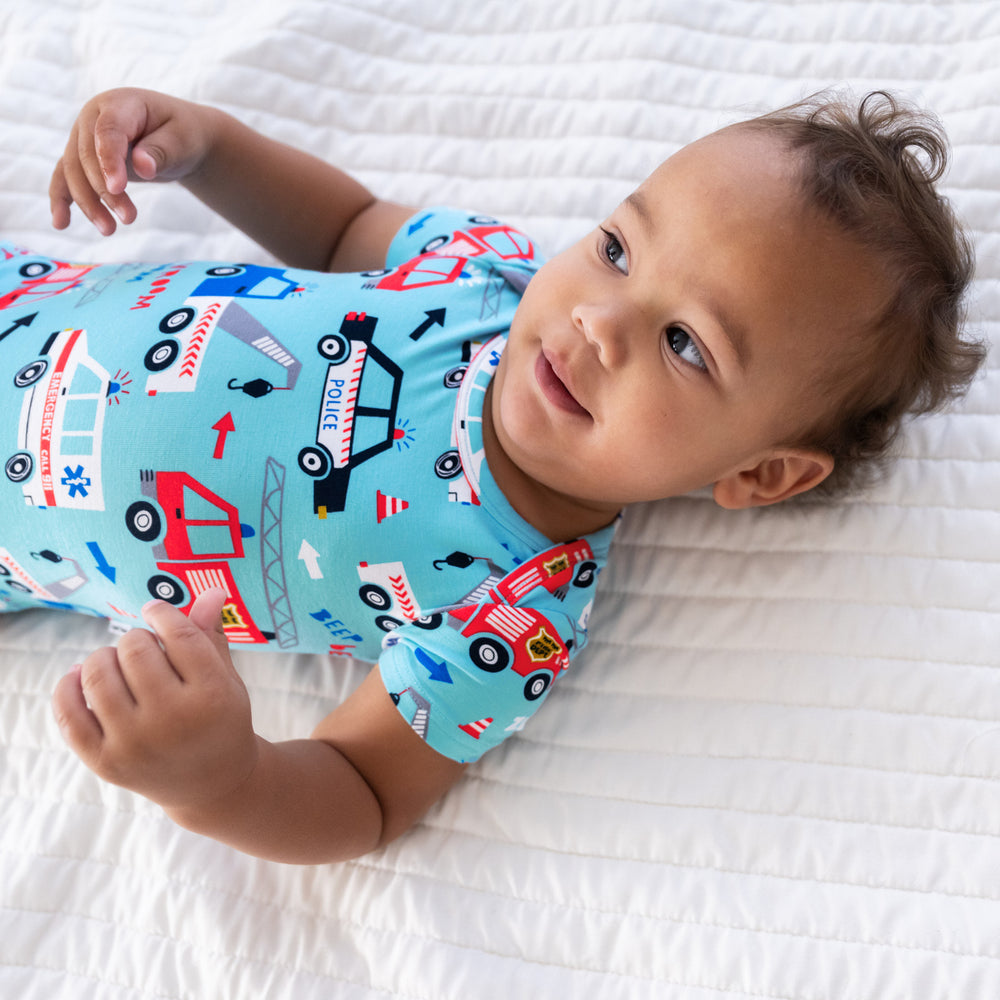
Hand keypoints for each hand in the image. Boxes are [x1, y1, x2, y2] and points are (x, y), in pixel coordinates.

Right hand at [50, 87, 213, 235]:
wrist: (177, 139)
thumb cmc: (181, 135)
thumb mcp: (181, 141)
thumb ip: (160, 151)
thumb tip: (142, 167)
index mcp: (119, 104)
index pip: (108, 131)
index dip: (110, 160)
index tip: (118, 188)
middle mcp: (93, 117)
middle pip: (87, 155)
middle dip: (104, 191)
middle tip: (129, 219)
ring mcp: (83, 136)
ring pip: (73, 171)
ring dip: (88, 203)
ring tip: (109, 231)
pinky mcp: (82, 158)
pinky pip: (65, 177)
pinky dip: (61, 200)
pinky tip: (61, 223)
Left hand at [52, 589, 257, 811]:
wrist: (211, 783)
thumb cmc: (219, 718)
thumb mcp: (226, 677)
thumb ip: (211, 634)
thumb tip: (212, 591)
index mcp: (211, 695)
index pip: (178, 633)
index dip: (162, 614)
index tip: (156, 612)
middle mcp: (173, 720)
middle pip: (135, 649)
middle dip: (137, 639)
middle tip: (144, 649)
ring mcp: (135, 744)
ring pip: (98, 674)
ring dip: (104, 657)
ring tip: (118, 663)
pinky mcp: (105, 761)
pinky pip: (68, 712)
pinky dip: (68, 686)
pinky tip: (80, 677)